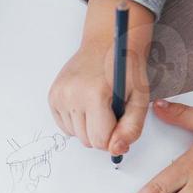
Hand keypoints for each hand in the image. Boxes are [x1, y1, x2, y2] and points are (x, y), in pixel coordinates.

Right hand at [48, 0, 152, 155]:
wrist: (107, 42)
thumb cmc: (126, 68)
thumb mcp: (140, 98)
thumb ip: (131, 128)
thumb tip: (116, 150)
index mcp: (94, 94)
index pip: (100, 141)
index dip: (114, 137)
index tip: (120, 121)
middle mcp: (72, 94)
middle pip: (87, 141)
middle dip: (102, 132)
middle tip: (111, 110)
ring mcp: (59, 95)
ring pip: (75, 135)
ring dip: (89, 126)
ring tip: (99, 105)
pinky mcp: (52, 96)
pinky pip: (65, 126)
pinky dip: (77, 121)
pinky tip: (87, 105)